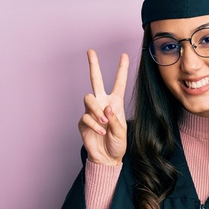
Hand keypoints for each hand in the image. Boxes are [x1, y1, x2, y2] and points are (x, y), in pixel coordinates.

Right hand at [79, 50, 128, 165]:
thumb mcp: (122, 132)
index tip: (124, 55)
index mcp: (115, 103)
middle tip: (90, 51)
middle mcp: (103, 103)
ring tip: (104, 122)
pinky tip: (100, 132)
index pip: (119, 83)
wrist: (107, 158)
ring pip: (89, 98)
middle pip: (96, 80)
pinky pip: (86, 117)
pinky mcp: (83, 121)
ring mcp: (91, 111)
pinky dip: (94, 125)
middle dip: (93, 65)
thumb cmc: (117, 144)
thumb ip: (115, 120)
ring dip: (96, 109)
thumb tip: (106, 108)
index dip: (122, 69)